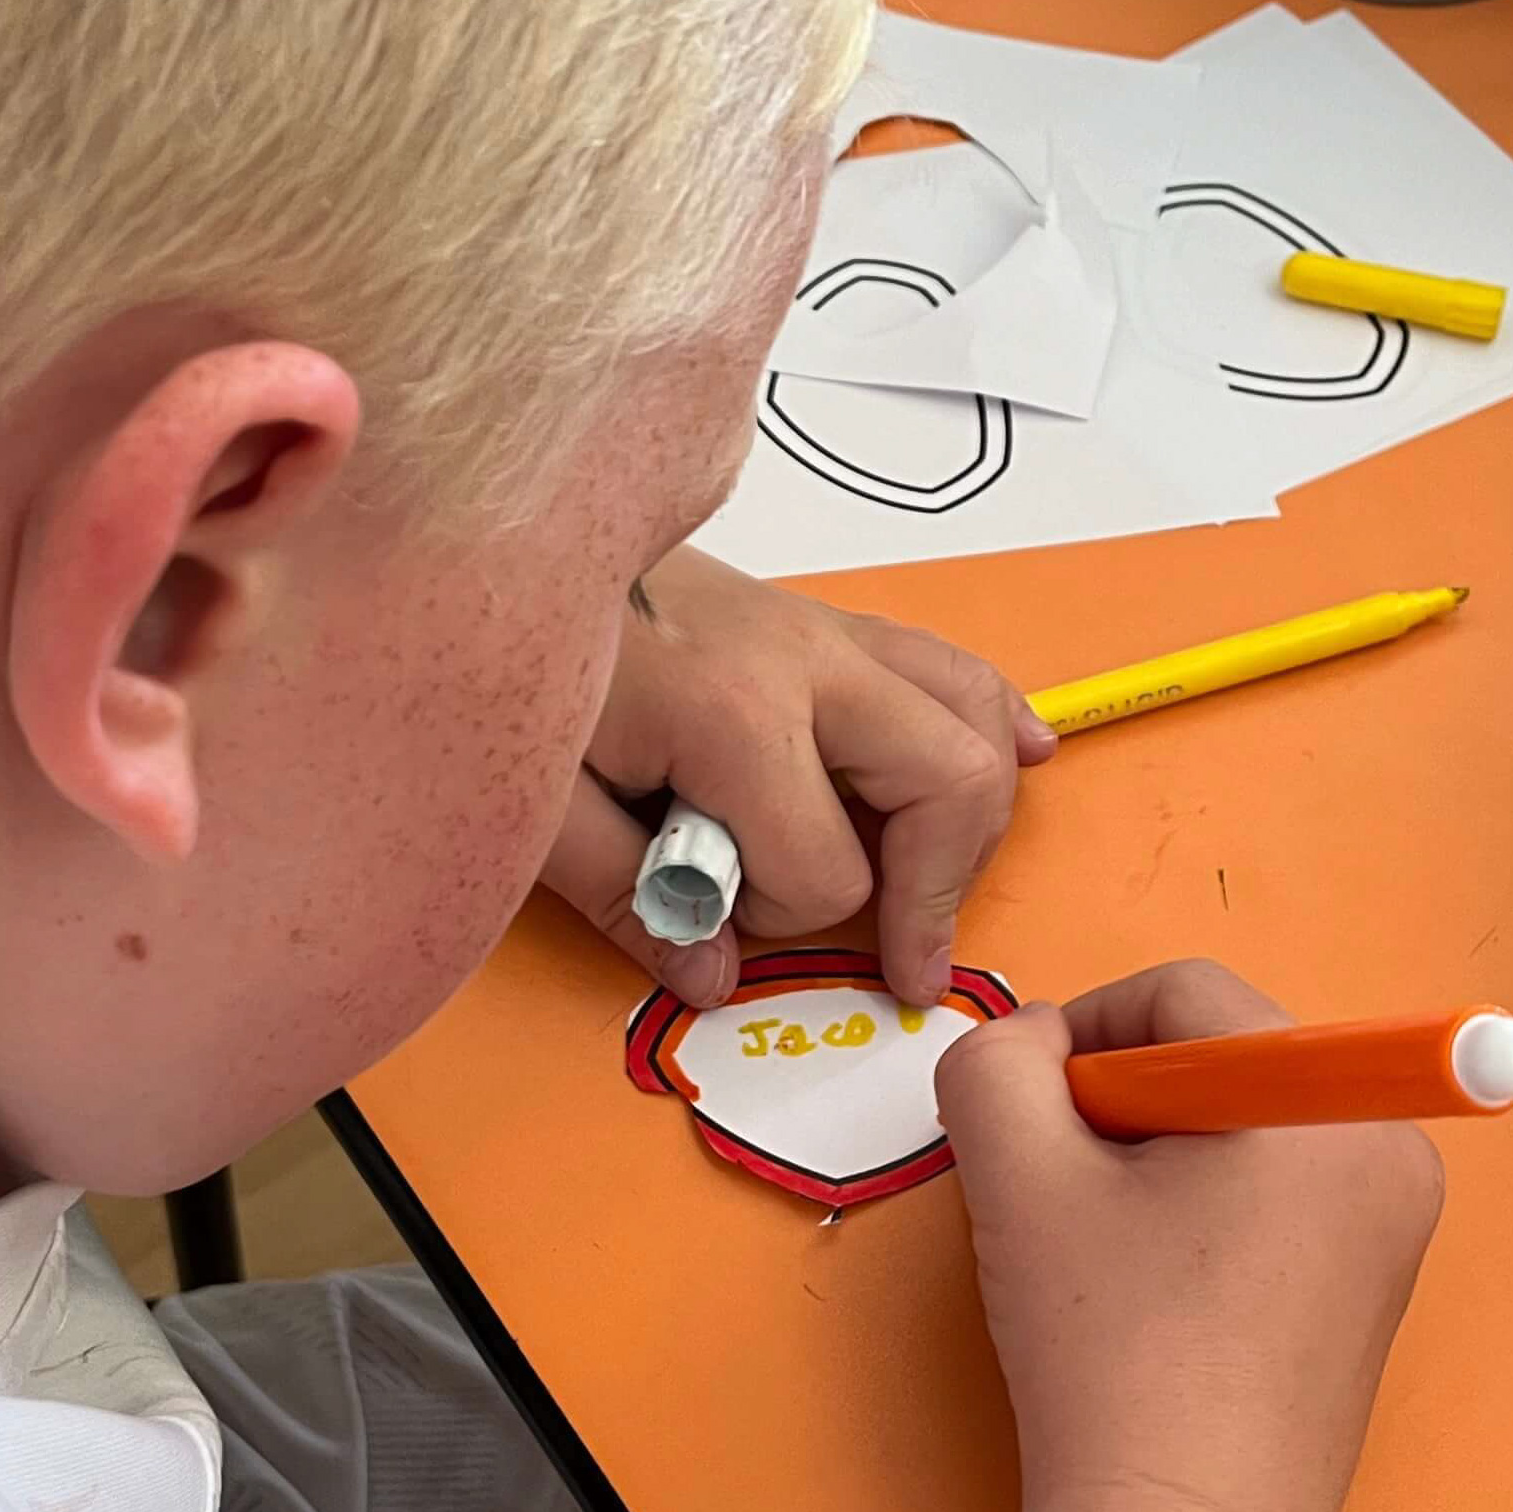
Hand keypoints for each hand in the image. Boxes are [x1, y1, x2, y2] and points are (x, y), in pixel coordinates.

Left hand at [539, 547, 1055, 1006]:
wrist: (485, 532)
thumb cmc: (495, 658)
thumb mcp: (532, 799)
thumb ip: (624, 895)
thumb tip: (712, 979)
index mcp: (732, 715)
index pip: (828, 870)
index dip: (784, 921)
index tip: (718, 918)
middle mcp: (804, 663)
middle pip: (951, 780)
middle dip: (936, 882)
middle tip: (904, 950)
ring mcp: (821, 630)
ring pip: (971, 710)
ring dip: (977, 803)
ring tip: (952, 877)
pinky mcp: (818, 619)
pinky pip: (945, 661)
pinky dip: (994, 712)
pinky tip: (1027, 749)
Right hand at [934, 961, 1445, 1511]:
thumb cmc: (1116, 1365)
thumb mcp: (1019, 1179)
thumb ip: (995, 1062)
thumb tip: (1026, 1035)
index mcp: (1328, 1101)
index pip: (1186, 992)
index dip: (1086, 1032)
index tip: (1035, 1111)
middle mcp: (1388, 1145)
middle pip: (1224, 1051)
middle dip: (1127, 1100)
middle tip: (1069, 1187)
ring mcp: (1394, 1219)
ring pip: (1246, 1118)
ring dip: (1161, 1153)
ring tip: (1111, 1247)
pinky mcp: (1376, 1281)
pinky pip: (1278, 1185)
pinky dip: (1206, 1205)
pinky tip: (1157, 1285)